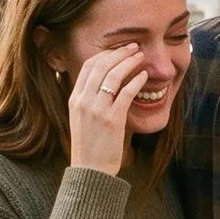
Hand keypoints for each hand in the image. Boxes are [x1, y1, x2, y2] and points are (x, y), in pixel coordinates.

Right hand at [68, 45, 147, 174]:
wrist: (90, 171)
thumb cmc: (89, 146)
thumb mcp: (81, 119)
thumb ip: (89, 100)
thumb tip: (103, 84)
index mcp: (74, 99)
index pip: (88, 66)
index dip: (106, 54)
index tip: (119, 50)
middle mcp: (83, 101)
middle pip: (101, 66)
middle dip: (119, 53)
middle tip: (134, 47)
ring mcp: (97, 110)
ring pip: (114, 75)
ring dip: (130, 62)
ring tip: (141, 57)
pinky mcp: (112, 120)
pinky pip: (126, 93)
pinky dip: (137, 81)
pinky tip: (145, 76)